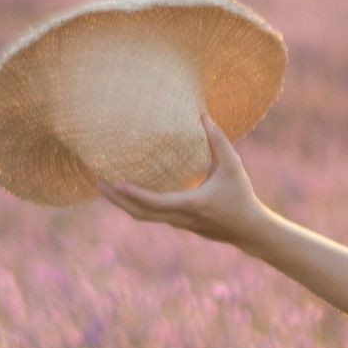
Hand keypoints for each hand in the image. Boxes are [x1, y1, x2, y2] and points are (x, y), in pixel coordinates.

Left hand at [95, 114, 267, 246]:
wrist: (250, 231)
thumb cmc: (242, 197)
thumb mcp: (233, 167)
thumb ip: (218, 141)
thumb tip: (203, 115)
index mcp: (191, 204)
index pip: (156, 202)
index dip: (134, 194)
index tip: (115, 182)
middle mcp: (180, 218)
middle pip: (139, 213)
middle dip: (116, 199)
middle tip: (96, 181)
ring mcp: (178, 224)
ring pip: (142, 216)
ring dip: (122, 203)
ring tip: (104, 186)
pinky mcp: (179, 225)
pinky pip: (151, 215)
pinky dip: (135, 204)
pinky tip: (126, 192)